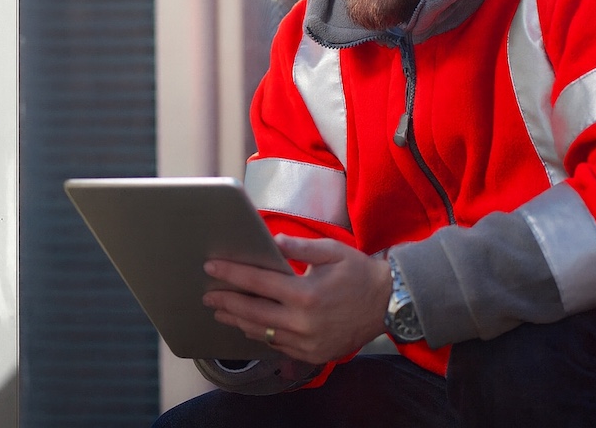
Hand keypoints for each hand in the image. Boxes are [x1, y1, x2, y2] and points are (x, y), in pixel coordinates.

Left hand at [201, 235, 390, 363]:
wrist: (388, 304)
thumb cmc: (358, 272)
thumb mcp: (331, 251)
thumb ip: (299, 247)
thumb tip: (272, 240)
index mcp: (305, 294)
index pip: (257, 283)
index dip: (231, 274)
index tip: (211, 268)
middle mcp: (303, 322)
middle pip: (252, 312)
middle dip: (226, 302)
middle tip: (207, 295)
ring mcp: (307, 343)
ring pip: (262, 333)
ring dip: (239, 321)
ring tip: (221, 311)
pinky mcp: (313, 355)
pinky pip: (279, 346)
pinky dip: (261, 335)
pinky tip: (249, 326)